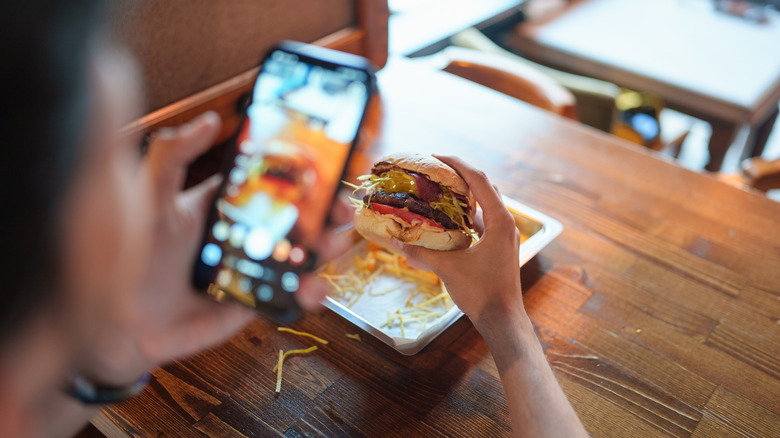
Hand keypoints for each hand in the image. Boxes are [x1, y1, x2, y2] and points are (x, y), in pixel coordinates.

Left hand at [78, 112, 347, 384]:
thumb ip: (171, 155)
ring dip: (331, 245)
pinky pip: (296, 294)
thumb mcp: (148, 198)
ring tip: (331, 244)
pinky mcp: (261, 300)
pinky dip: (314, 291)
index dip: (307, 167)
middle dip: (331, 207)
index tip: (335, 157)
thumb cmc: (129, 258)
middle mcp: (248, 231)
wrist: (121, 323)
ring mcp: (258, 266)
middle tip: (343, 206)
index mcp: (227, 202)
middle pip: (304, 214)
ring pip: (308, 252)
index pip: (275, 177)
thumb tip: (210, 120)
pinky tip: (312, 288)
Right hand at [392, 155, 525, 329]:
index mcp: (500, 221)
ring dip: (464, 194)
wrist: (502, 319)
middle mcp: (506, 223)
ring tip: (439, 188)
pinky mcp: (499, 247)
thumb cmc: (481, 293)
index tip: (436, 156)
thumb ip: (421, 251)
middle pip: (484, 187)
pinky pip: (483, 222)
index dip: (458, 164)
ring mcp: (504, 235)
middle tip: (436, 169)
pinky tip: (447, 218)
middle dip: (461, 174)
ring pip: (485, 204)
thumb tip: (396, 240)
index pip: (479, 180)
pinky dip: (466, 215)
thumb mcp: (448, 268)